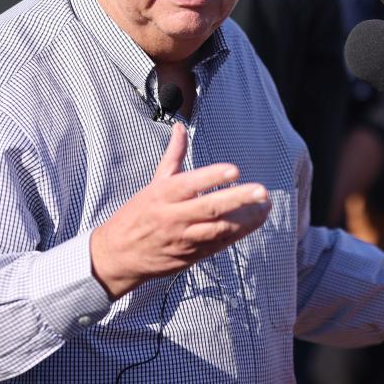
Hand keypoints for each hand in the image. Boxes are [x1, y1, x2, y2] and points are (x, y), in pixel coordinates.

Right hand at [90, 123, 270, 298]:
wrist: (118, 255)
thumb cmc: (138, 214)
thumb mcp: (153, 183)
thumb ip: (173, 155)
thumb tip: (180, 127)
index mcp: (163, 195)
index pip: (190, 183)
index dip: (213, 176)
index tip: (235, 170)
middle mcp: (174, 216)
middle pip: (209, 208)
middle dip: (238, 199)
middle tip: (262, 191)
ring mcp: (183, 239)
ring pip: (218, 230)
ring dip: (245, 220)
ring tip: (264, 207)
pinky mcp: (190, 256)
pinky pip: (218, 245)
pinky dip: (237, 234)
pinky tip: (253, 223)